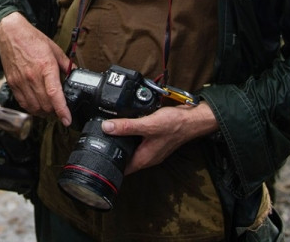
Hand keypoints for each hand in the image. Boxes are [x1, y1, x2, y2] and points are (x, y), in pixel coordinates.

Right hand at [0, 12, 71, 124]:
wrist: (11, 34)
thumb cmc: (31, 39)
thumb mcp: (54, 49)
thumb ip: (66, 64)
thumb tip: (74, 74)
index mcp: (45, 66)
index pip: (54, 94)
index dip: (62, 110)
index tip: (67, 119)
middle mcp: (32, 76)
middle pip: (45, 105)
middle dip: (55, 112)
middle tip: (60, 111)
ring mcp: (21, 81)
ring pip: (34, 107)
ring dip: (44, 112)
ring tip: (50, 109)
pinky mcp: (13, 84)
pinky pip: (23, 103)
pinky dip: (31, 108)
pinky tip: (37, 105)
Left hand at [101, 103, 217, 174]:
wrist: (192, 120)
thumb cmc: (174, 125)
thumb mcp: (148, 124)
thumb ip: (127, 126)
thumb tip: (107, 127)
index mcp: (144, 158)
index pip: (123, 169)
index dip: (110, 166)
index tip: (97, 160)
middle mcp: (148, 156)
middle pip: (126, 159)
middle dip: (114, 153)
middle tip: (98, 145)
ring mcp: (152, 149)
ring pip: (132, 150)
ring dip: (123, 144)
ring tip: (108, 136)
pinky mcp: (155, 140)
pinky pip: (139, 141)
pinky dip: (132, 135)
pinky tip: (127, 126)